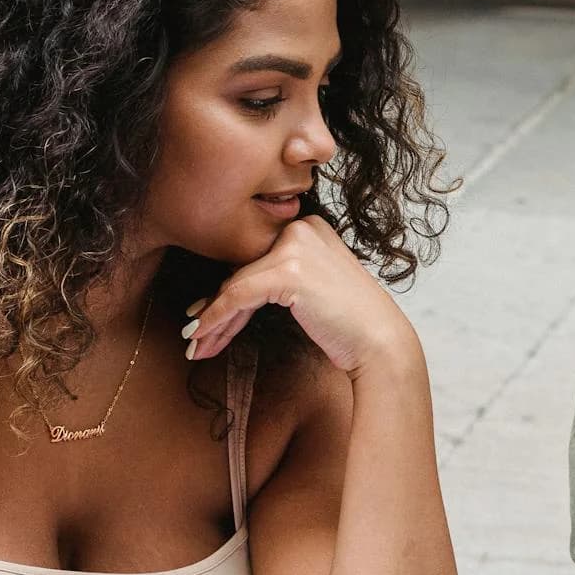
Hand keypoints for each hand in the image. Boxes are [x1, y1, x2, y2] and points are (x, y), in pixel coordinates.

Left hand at [183, 216, 416, 375]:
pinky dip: (216, 318)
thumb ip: (276, 283)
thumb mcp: (310, 293)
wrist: (380, 343)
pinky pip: (238, 295)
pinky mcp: (289, 270)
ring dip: (211, 320)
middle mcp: (301, 228)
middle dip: (216, 309)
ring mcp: (295, 246)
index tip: (203, 318)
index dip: (227, 293)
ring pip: (236, 284)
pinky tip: (201, 338)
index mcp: (309, 227)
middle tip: (193, 338)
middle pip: (243, 270)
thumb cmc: (350, 325)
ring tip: (194, 346)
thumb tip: (226, 295)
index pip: (255, 259)